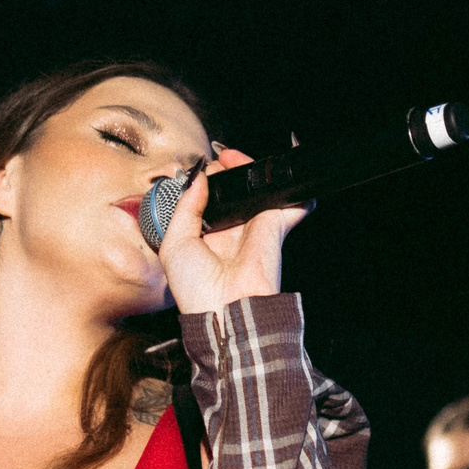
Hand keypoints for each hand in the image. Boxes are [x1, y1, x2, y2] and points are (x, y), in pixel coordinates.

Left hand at [156, 144, 307, 314]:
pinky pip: (292, 205)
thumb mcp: (174, 243)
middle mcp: (231, 231)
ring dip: (251, 169)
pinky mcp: (275, 228)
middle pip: (234, 191)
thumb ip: (185, 206)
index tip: (201, 169)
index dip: (206, 181)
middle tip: (220, 161)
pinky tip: (278, 173)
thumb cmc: (195, 289)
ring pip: (259, 190)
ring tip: (235, 159)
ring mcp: (254, 228)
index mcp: (206, 236)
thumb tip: (198, 178)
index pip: (209, 199)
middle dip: (228, 170)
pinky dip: (294, 191)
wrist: (224, 308)